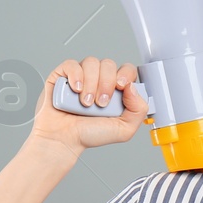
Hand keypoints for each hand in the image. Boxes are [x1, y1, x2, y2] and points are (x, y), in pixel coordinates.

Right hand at [29, 56, 150, 157]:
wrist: (64, 139)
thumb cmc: (89, 134)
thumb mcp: (124, 130)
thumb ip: (138, 111)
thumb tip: (133, 87)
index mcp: (116, 90)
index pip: (127, 70)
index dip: (125, 74)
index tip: (121, 87)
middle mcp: (99, 80)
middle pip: (109, 64)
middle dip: (106, 84)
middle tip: (101, 103)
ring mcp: (81, 76)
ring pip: (91, 63)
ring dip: (91, 84)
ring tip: (86, 103)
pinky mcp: (63, 75)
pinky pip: (72, 64)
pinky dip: (76, 76)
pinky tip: (75, 90)